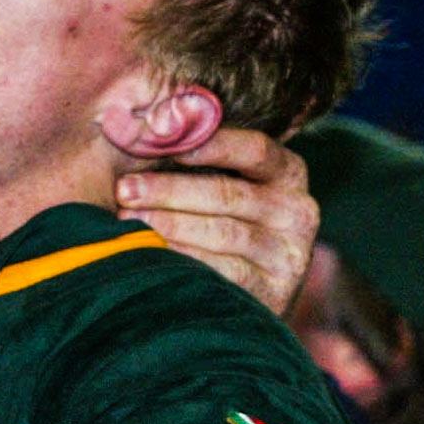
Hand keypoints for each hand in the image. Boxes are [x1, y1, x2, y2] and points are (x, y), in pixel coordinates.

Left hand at [115, 128, 318, 314]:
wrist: (247, 298)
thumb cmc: (223, 223)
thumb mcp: (224, 184)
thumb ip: (198, 157)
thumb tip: (152, 124)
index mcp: (288, 172)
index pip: (255, 149)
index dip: (211, 145)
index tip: (164, 143)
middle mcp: (297, 210)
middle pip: (229, 193)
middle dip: (170, 190)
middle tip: (125, 190)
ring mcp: (289, 253)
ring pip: (222, 232)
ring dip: (169, 224)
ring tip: (128, 220)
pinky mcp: (276, 291)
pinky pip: (224, 270)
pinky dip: (184, 258)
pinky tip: (152, 252)